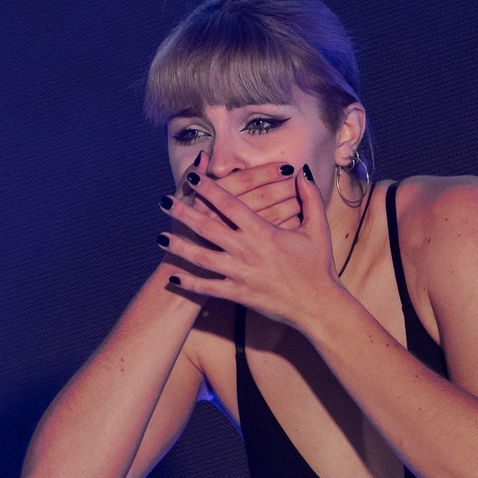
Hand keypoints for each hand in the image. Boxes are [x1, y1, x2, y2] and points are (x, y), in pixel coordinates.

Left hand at [157, 163, 339, 332]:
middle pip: (207, 227)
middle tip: (164, 202)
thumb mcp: (318, 228)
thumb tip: (303, 172)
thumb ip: (310, 198)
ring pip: (202, 258)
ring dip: (178, 247)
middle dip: (183, 213)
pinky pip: (209, 288)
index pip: (230, 205)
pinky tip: (173, 277)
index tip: (193, 178)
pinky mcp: (239, 295)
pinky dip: (190, 283)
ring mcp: (241, 274)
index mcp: (263, 232)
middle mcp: (247, 251)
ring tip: (159, 238)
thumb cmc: (319, 267)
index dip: (209, 189)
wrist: (318, 305)